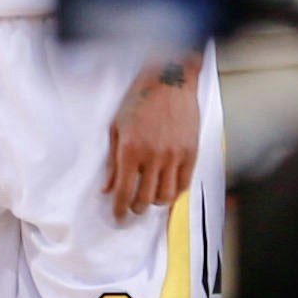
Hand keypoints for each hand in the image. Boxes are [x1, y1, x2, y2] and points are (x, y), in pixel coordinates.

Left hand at [103, 61, 200, 219]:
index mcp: (130, 150)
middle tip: (132, 207)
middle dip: (136, 208)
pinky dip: (174, 192)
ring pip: (166, 197)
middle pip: (145, 199)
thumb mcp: (116, 127)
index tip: (118, 216)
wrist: (168, 80)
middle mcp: (153, 156)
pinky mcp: (191, 153)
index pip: (124, 192)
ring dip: (155, 202)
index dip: (119, 209)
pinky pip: (184, 184)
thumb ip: (112, 162)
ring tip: (149, 197)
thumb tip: (107, 189)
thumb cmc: (138, 100)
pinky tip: (167, 188)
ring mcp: (174, 156)